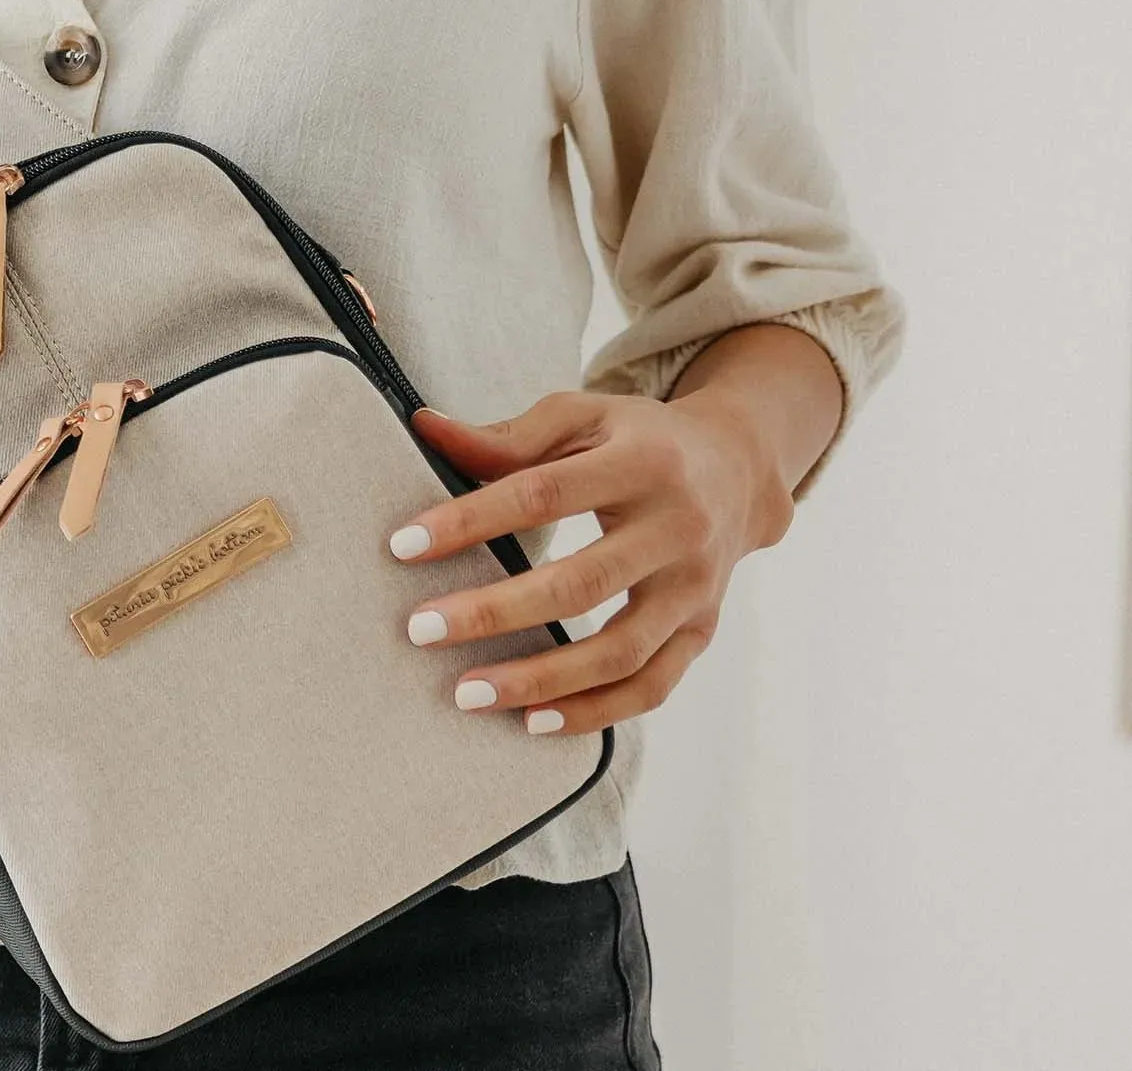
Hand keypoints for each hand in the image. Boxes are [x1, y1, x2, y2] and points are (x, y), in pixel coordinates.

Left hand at [385, 384, 797, 736]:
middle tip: (421, 629)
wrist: (737, 469)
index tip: (403, 544)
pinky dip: (593, 713)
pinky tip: (531, 722)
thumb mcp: (582, 417)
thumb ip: (507, 434)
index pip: (542, 494)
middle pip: (580, 583)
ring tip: (465, 693)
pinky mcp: (702, 630)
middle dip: (494, 612)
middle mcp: (676, 529)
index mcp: (641, 463)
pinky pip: (650, 688)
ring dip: (539, 679)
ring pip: (618, 651)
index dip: (470, 520)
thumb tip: (425, 429)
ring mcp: (694, 588)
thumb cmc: (640, 439)